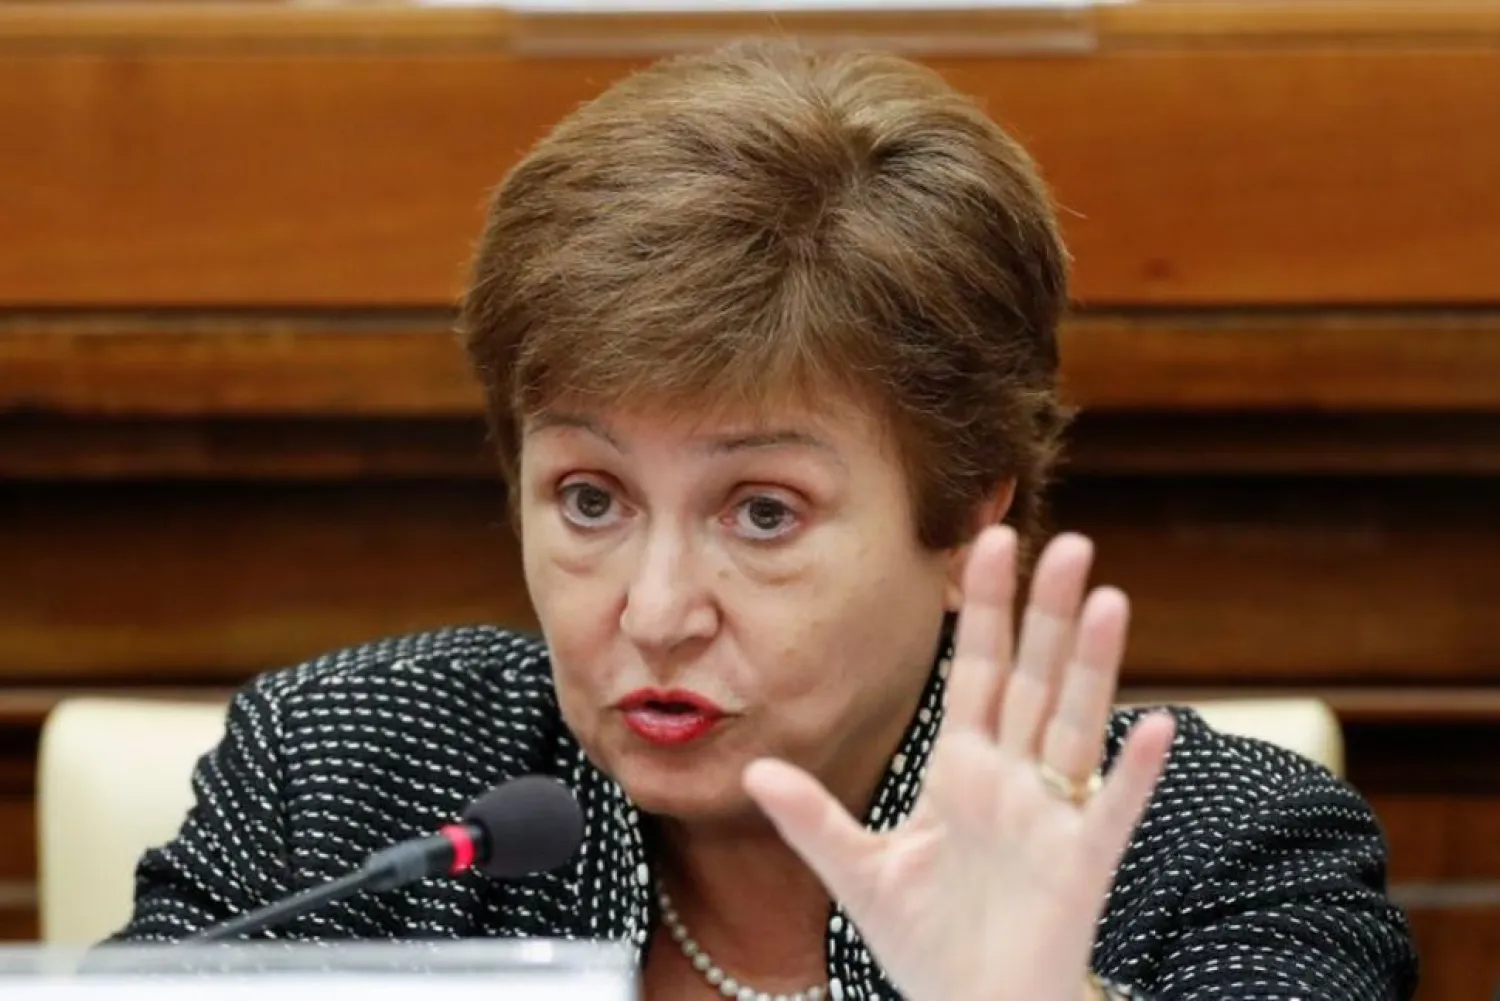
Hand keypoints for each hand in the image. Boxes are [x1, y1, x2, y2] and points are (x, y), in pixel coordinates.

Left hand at [745, 527, 1174, 1000]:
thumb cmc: (928, 944)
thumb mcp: (860, 873)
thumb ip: (812, 819)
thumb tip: (755, 767)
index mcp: (961, 771)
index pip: (974, 671)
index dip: (982, 609)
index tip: (986, 539)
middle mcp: (1011, 780)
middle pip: (1030, 679)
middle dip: (1044, 612)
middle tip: (1065, 540)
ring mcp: (1049, 816)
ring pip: (1073, 725)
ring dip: (1089, 666)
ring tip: (1105, 598)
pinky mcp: (1080, 864)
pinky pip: (1110, 809)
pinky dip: (1134, 771)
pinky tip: (1155, 725)